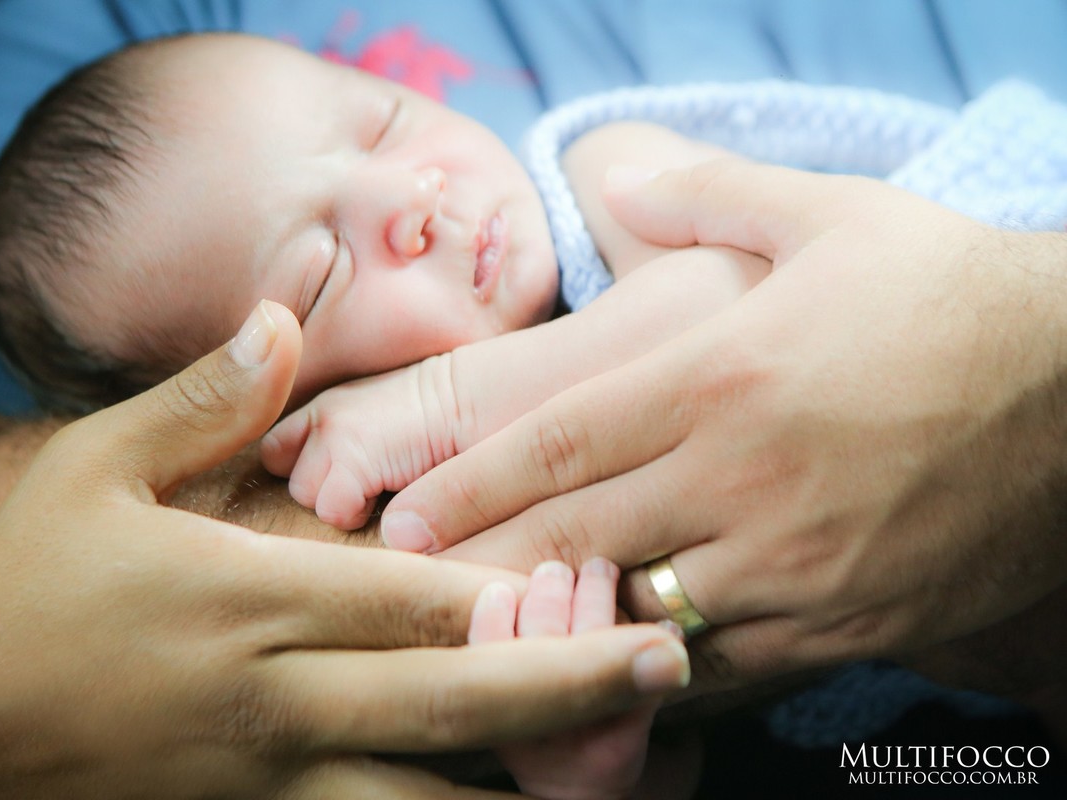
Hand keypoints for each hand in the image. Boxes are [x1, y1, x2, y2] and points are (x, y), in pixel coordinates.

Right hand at [0, 301, 686, 797]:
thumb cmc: (20, 584)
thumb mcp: (93, 468)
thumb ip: (204, 399)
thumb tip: (281, 318)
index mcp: (247, 598)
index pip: (410, 595)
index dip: (515, 591)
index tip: (606, 577)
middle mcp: (274, 697)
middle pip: (450, 700)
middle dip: (571, 688)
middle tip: (674, 665)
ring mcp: (266, 780)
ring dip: (534, 789)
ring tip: (634, 772)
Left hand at [382, 161, 1066, 685]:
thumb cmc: (948, 294)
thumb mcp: (830, 214)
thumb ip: (707, 192)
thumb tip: (612, 175)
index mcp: (724, 375)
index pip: (560, 443)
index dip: (468, 485)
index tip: (401, 517)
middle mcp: (745, 475)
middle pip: (575, 535)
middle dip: (478, 561)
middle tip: (403, 579)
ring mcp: (796, 561)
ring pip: (638, 612)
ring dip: (558, 621)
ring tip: (491, 625)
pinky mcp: (848, 622)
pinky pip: (724, 664)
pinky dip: (657, 665)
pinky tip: (613, 658)